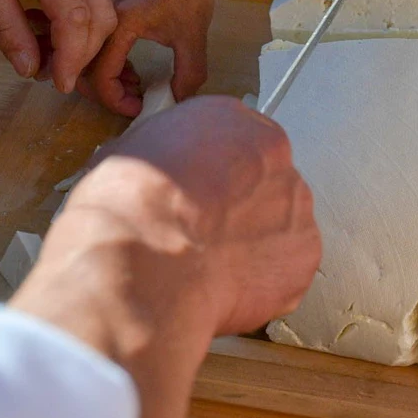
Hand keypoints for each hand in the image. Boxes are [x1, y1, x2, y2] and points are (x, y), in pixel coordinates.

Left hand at [0, 0, 115, 90]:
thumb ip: (8, 31)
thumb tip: (31, 69)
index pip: (76, 17)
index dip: (72, 57)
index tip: (59, 84)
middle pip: (100, 17)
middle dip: (82, 54)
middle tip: (50, 76)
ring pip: (101, 13)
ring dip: (80, 43)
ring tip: (44, 57)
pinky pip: (90, 3)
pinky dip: (75, 28)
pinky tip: (45, 34)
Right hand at [10, 96, 320, 417]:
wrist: (137, 270)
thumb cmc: (116, 216)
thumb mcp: (133, 160)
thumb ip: (171, 159)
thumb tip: (168, 178)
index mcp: (235, 122)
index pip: (239, 144)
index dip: (217, 180)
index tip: (204, 204)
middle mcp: (279, 159)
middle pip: (266, 187)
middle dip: (240, 214)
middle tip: (201, 246)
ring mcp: (297, 210)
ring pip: (281, 229)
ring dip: (255, 250)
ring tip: (208, 275)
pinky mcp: (302, 261)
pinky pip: (288, 270)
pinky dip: (265, 285)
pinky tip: (226, 294)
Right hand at [90, 0, 214, 116]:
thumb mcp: (193, 36)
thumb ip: (188, 73)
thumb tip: (178, 101)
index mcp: (117, 26)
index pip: (100, 76)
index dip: (116, 100)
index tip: (138, 108)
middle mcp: (102, 20)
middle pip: (85, 69)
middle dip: (105, 94)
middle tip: (133, 104)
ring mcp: (104, 15)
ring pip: (90, 58)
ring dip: (107, 79)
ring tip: (135, 90)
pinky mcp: (112, 12)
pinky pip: (99, 45)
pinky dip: (110, 64)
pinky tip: (133, 71)